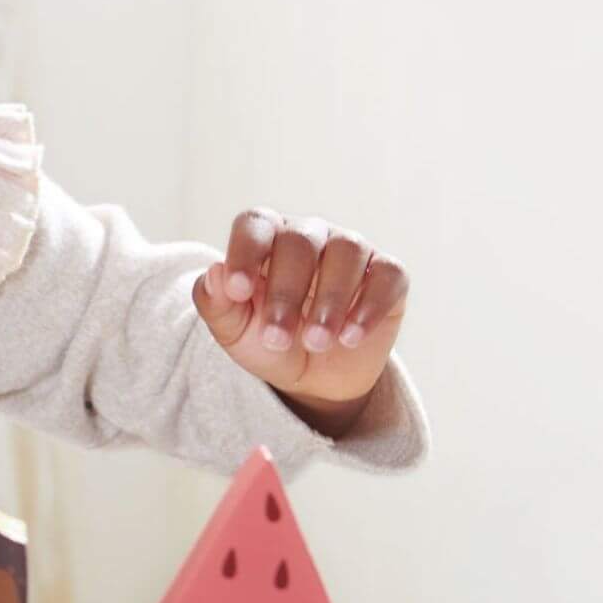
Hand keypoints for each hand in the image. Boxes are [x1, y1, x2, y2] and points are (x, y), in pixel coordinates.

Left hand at [191, 208, 408, 437]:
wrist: (314, 377)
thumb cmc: (266, 341)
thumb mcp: (233, 330)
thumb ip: (215, 302)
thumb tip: (214, 273)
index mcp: (266, 237)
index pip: (254, 224)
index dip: (245, 253)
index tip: (237, 291)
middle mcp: (309, 233)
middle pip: (300, 241)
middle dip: (286, 293)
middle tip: (277, 338)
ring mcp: (351, 249)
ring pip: (346, 251)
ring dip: (330, 300)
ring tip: (316, 342)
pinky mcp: (387, 275)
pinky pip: (387, 275)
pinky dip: (369, 306)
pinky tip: (350, 337)